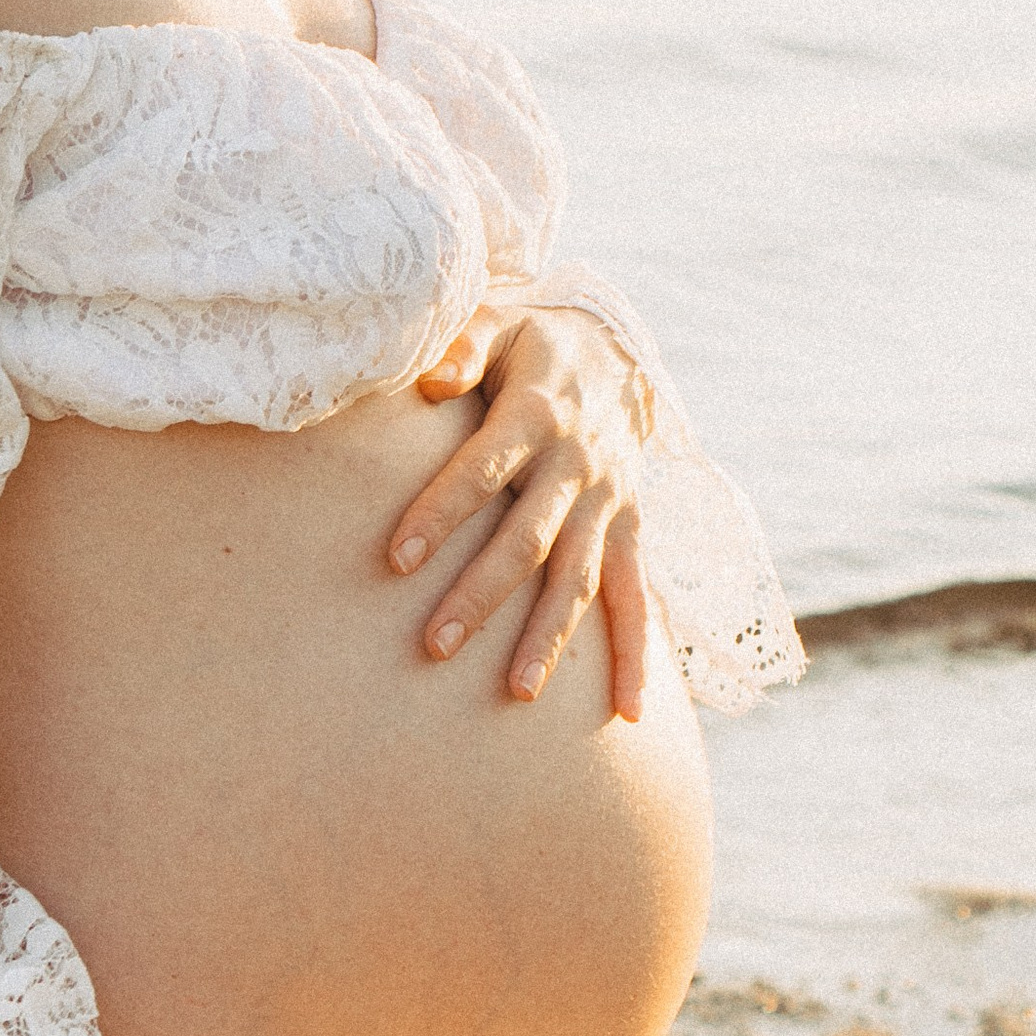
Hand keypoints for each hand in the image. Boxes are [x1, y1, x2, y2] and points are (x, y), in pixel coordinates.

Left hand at [389, 299, 651, 717]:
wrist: (618, 351)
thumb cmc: (531, 344)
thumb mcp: (499, 320)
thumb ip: (462, 345)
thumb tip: (428, 381)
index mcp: (536, 413)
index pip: (483, 469)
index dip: (442, 511)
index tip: (396, 559)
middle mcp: (579, 463)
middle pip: (529, 537)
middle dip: (482, 594)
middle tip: (434, 647)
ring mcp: (611, 502)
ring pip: (580, 577)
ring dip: (550, 636)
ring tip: (516, 694)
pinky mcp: (632, 528)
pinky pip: (639, 596)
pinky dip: (638, 655)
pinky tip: (629, 715)